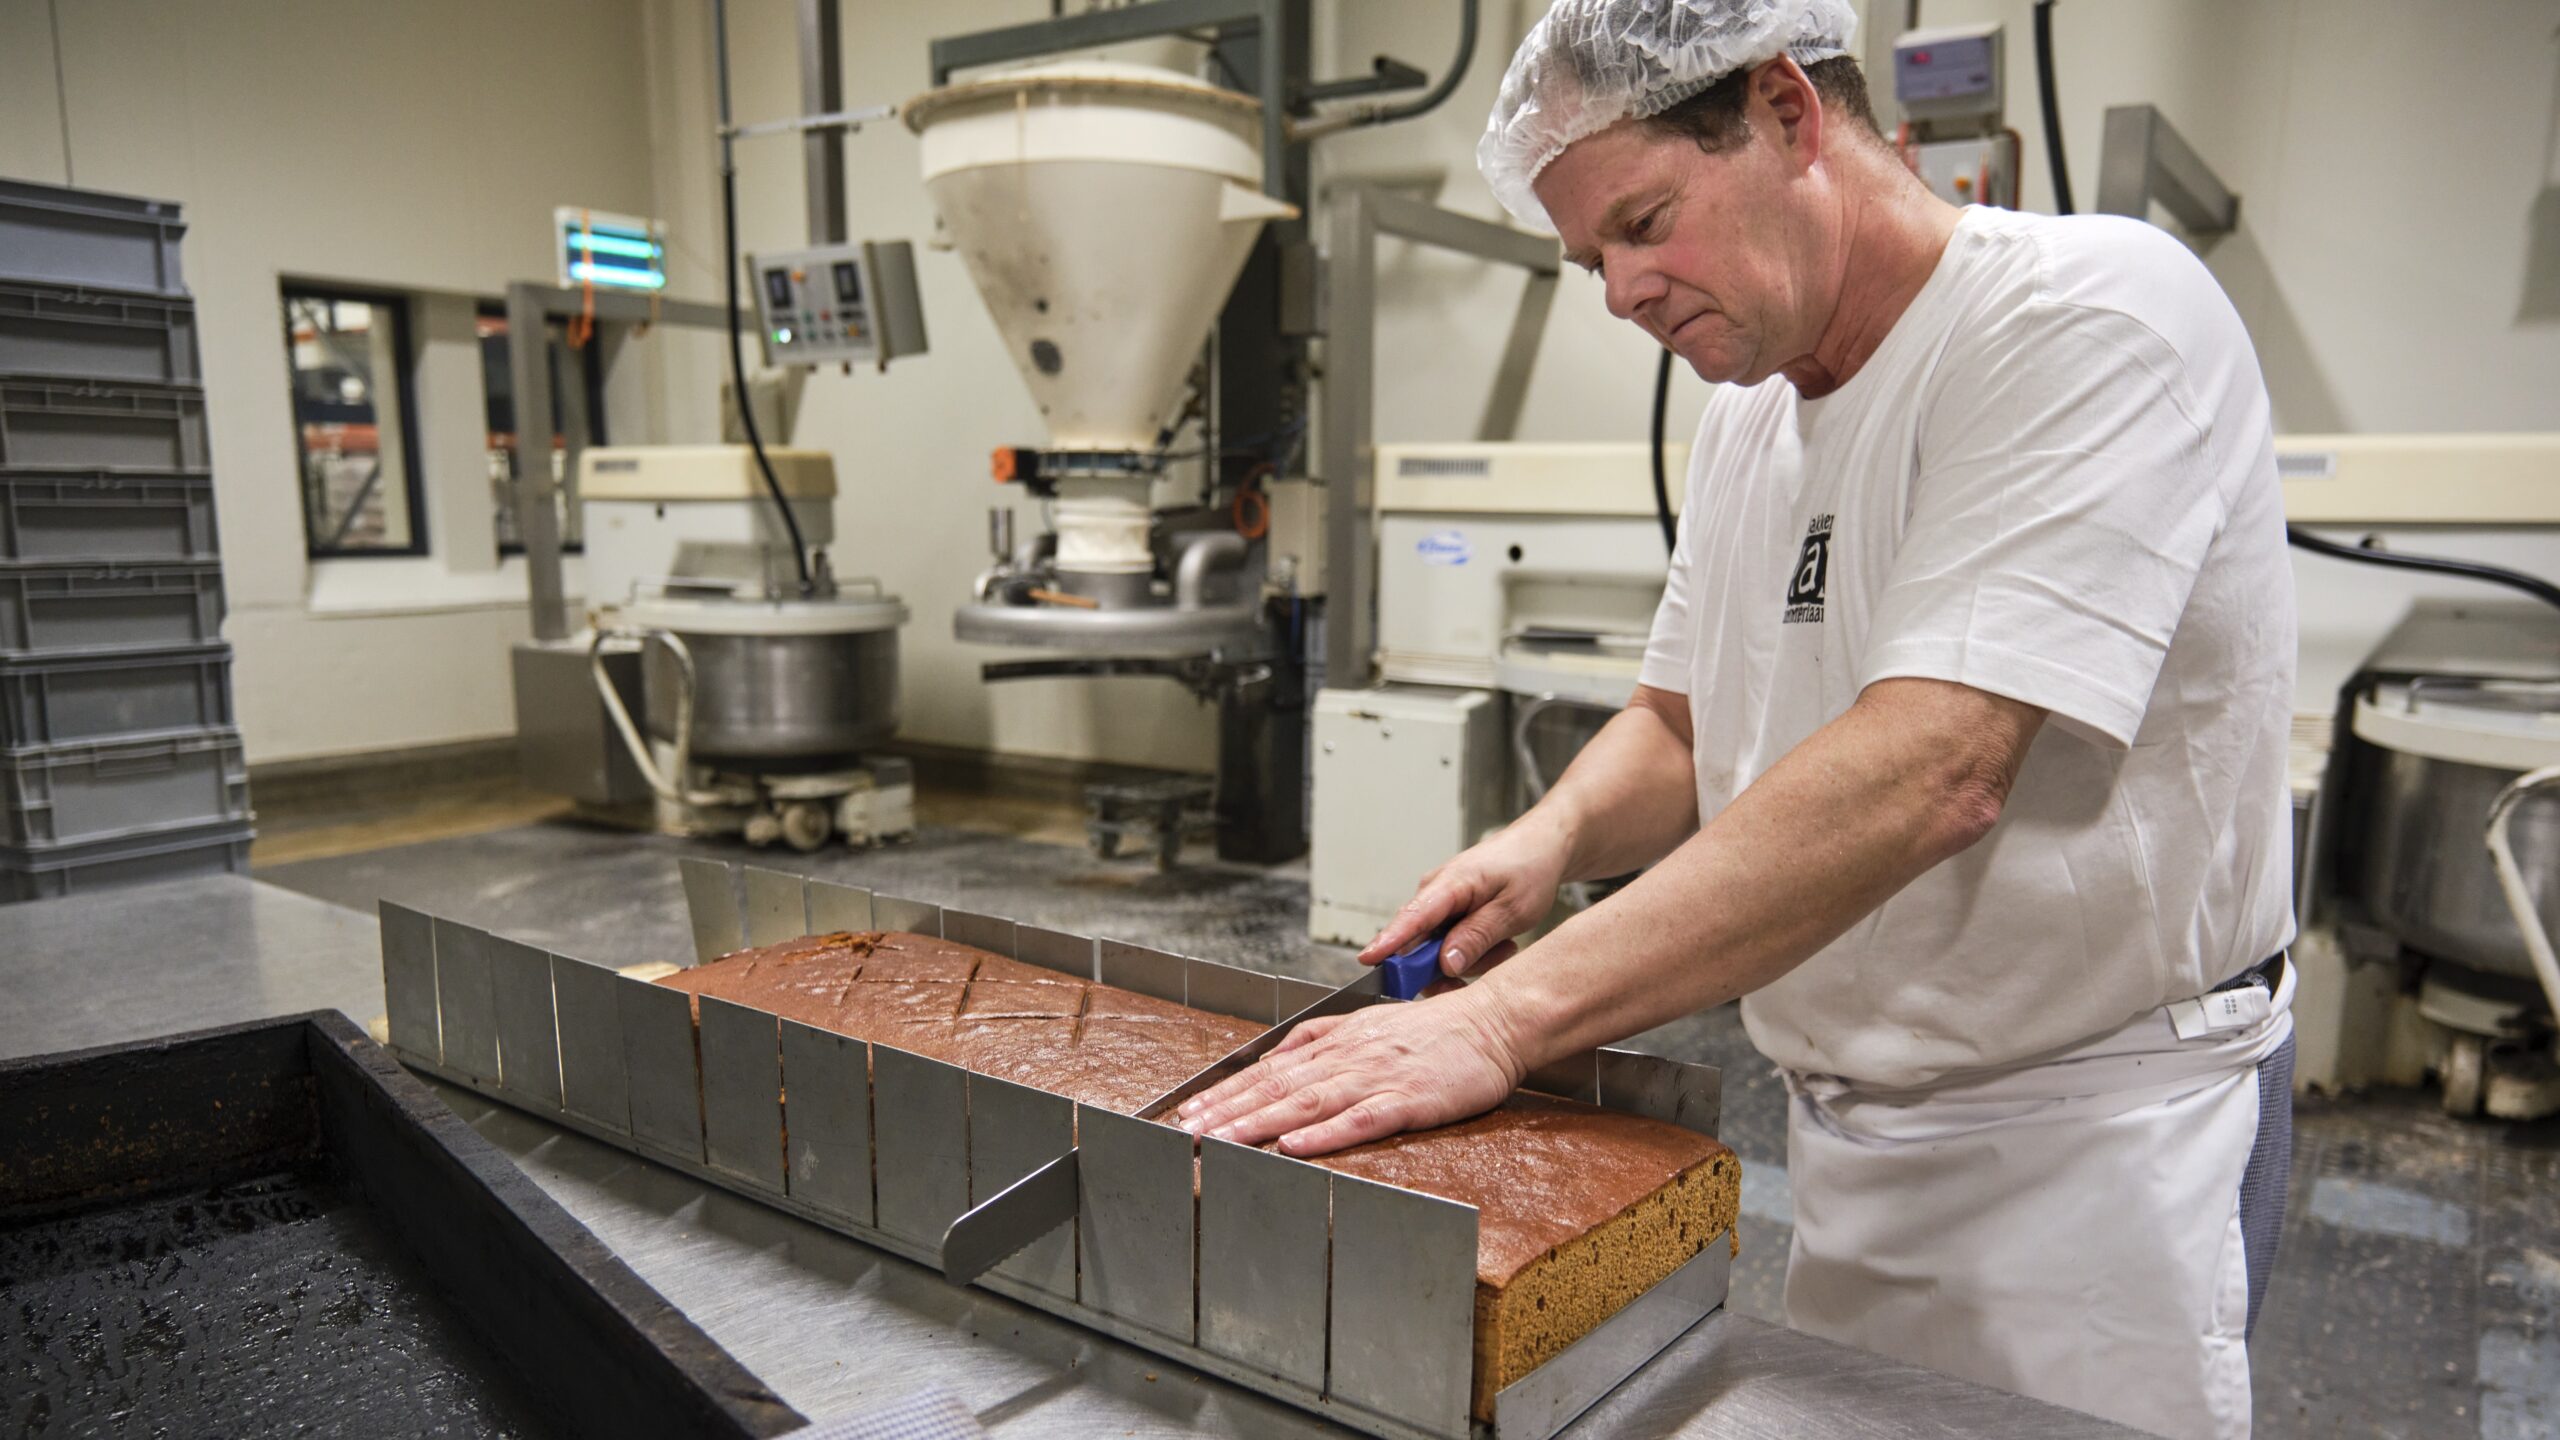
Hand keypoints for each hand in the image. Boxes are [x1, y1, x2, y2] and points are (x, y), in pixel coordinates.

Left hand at [1172, 985, 1528, 1156]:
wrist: (1493, 1023)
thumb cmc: (1434, 1030)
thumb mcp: (1367, 1024)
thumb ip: (1320, 1038)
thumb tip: (1274, 1054)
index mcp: (1336, 1044)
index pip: (1269, 1070)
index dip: (1226, 1092)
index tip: (1190, 1112)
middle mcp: (1348, 1059)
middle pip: (1277, 1087)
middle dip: (1228, 1112)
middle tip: (1187, 1133)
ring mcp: (1377, 1079)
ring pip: (1307, 1102)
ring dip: (1260, 1124)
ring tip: (1222, 1141)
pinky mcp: (1409, 1101)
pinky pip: (1361, 1120)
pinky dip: (1325, 1133)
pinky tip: (1294, 1145)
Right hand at [1359, 816, 1571, 976]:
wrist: (1542, 847)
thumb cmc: (1529, 868)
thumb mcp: (1513, 908)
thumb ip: (1478, 936)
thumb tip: (1446, 964)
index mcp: (1450, 884)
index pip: (1411, 917)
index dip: (1388, 942)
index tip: (1368, 961)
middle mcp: (1435, 893)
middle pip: (1419, 945)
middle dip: (1451, 965)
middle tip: (1496, 956)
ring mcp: (1439, 904)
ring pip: (1437, 951)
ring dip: (1471, 958)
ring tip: (1505, 944)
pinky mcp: (1448, 913)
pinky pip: (1447, 945)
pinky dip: (1472, 951)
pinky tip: (1498, 942)